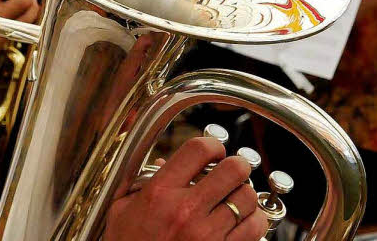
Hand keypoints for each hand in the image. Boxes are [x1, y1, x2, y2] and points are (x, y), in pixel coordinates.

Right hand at [104, 137, 266, 240]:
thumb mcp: (122, 212)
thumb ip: (140, 185)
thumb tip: (161, 164)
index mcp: (159, 193)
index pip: (198, 150)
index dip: (213, 145)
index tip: (214, 153)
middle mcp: (185, 210)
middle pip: (233, 169)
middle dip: (237, 166)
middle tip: (232, 172)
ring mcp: (206, 235)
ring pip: (248, 197)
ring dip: (244, 195)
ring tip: (235, 199)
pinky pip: (254, 228)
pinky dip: (253, 221)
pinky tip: (241, 221)